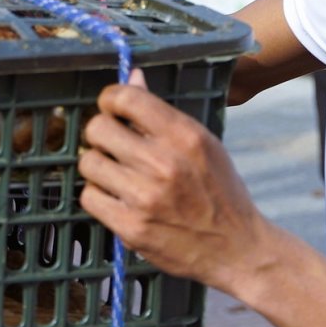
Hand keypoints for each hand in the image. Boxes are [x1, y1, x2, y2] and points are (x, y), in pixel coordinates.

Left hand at [77, 71, 277, 294]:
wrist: (237, 249)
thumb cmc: (220, 192)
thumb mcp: (203, 144)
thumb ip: (164, 114)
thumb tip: (132, 77)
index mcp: (184, 136)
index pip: (125, 98)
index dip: (110, 99)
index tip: (113, 109)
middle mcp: (163, 163)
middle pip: (97, 129)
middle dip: (101, 134)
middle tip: (113, 145)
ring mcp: (145, 197)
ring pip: (88, 162)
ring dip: (99, 166)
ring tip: (118, 174)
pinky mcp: (131, 227)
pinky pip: (89, 196)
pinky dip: (99, 196)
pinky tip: (117, 198)